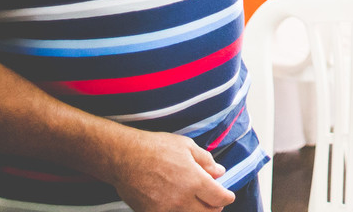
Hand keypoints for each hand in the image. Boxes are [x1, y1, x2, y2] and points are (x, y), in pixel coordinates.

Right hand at [108, 130, 234, 211]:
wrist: (124, 158)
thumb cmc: (156, 148)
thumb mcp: (187, 146)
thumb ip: (206, 161)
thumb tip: (219, 172)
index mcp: (195, 181)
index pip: (220, 198)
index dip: (227, 197)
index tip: (228, 195)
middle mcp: (182, 199)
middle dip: (215, 207)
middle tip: (214, 201)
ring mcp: (166, 209)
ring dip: (197, 211)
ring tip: (197, 202)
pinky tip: (179, 205)